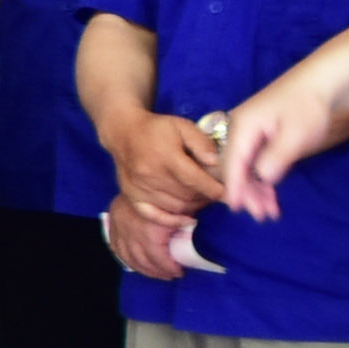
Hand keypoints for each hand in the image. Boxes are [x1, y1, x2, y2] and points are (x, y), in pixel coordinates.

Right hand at [103, 197, 200, 281]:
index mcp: (150, 231)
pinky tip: (135, 263)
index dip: (170, 268)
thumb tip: (203, 231)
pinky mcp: (112, 223)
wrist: (139, 170)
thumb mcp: (181, 204)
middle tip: (170, 275)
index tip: (180, 272)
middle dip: (157, 271)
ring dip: (142, 268)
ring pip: (128, 257)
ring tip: (156, 272)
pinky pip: (116, 247)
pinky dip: (125, 257)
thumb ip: (190, 219)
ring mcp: (119, 228)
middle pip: (142, 261)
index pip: (158, 258)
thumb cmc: (164, 189)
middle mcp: (132, 232)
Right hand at [107, 110, 224, 222]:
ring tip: (201, 199)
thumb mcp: (183, 126)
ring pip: (175, 206)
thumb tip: (215, 163)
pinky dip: (172, 221)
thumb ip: (201, 142)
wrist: (123, 132)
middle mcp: (151, 174)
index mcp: (166, 156)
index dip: (214, 189)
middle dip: (206, 197)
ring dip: (193, 206)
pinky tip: (187, 219)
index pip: (195, 180)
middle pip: (187, 195)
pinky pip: (154, 215)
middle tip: (214, 193)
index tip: (225, 191)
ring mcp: (139, 187)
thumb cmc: (157, 129)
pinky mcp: (131, 195)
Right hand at [218, 84, 346, 220]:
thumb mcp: (295, 134)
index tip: (236, 208)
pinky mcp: (260, 138)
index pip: (232, 162)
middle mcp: (239, 131)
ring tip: (270, 212)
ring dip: (256, 190)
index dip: (234, 186)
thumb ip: (276, 157)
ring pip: (245, 168)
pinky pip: (254, 163)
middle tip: (263, 216)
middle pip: (235, 168)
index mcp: (242, 127)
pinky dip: (262, 180)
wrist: (321, 83)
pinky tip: (271, 195)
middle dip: (247, 193)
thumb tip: (262, 178)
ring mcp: (248, 134)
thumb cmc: (307, 106)